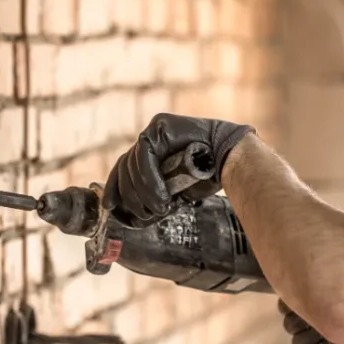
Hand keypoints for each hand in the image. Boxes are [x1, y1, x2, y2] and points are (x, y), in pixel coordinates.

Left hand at [103, 113, 253, 224]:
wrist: (233, 160)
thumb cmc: (209, 176)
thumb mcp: (175, 189)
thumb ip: (155, 193)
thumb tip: (133, 213)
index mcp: (152, 150)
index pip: (125, 167)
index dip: (114, 187)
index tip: (110, 206)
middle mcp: (151, 137)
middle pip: (125, 166)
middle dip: (130, 196)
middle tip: (144, 216)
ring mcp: (154, 129)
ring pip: (133, 163)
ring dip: (143, 193)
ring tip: (159, 210)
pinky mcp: (161, 127)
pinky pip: (145, 155)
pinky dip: (150, 181)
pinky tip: (161, 198)